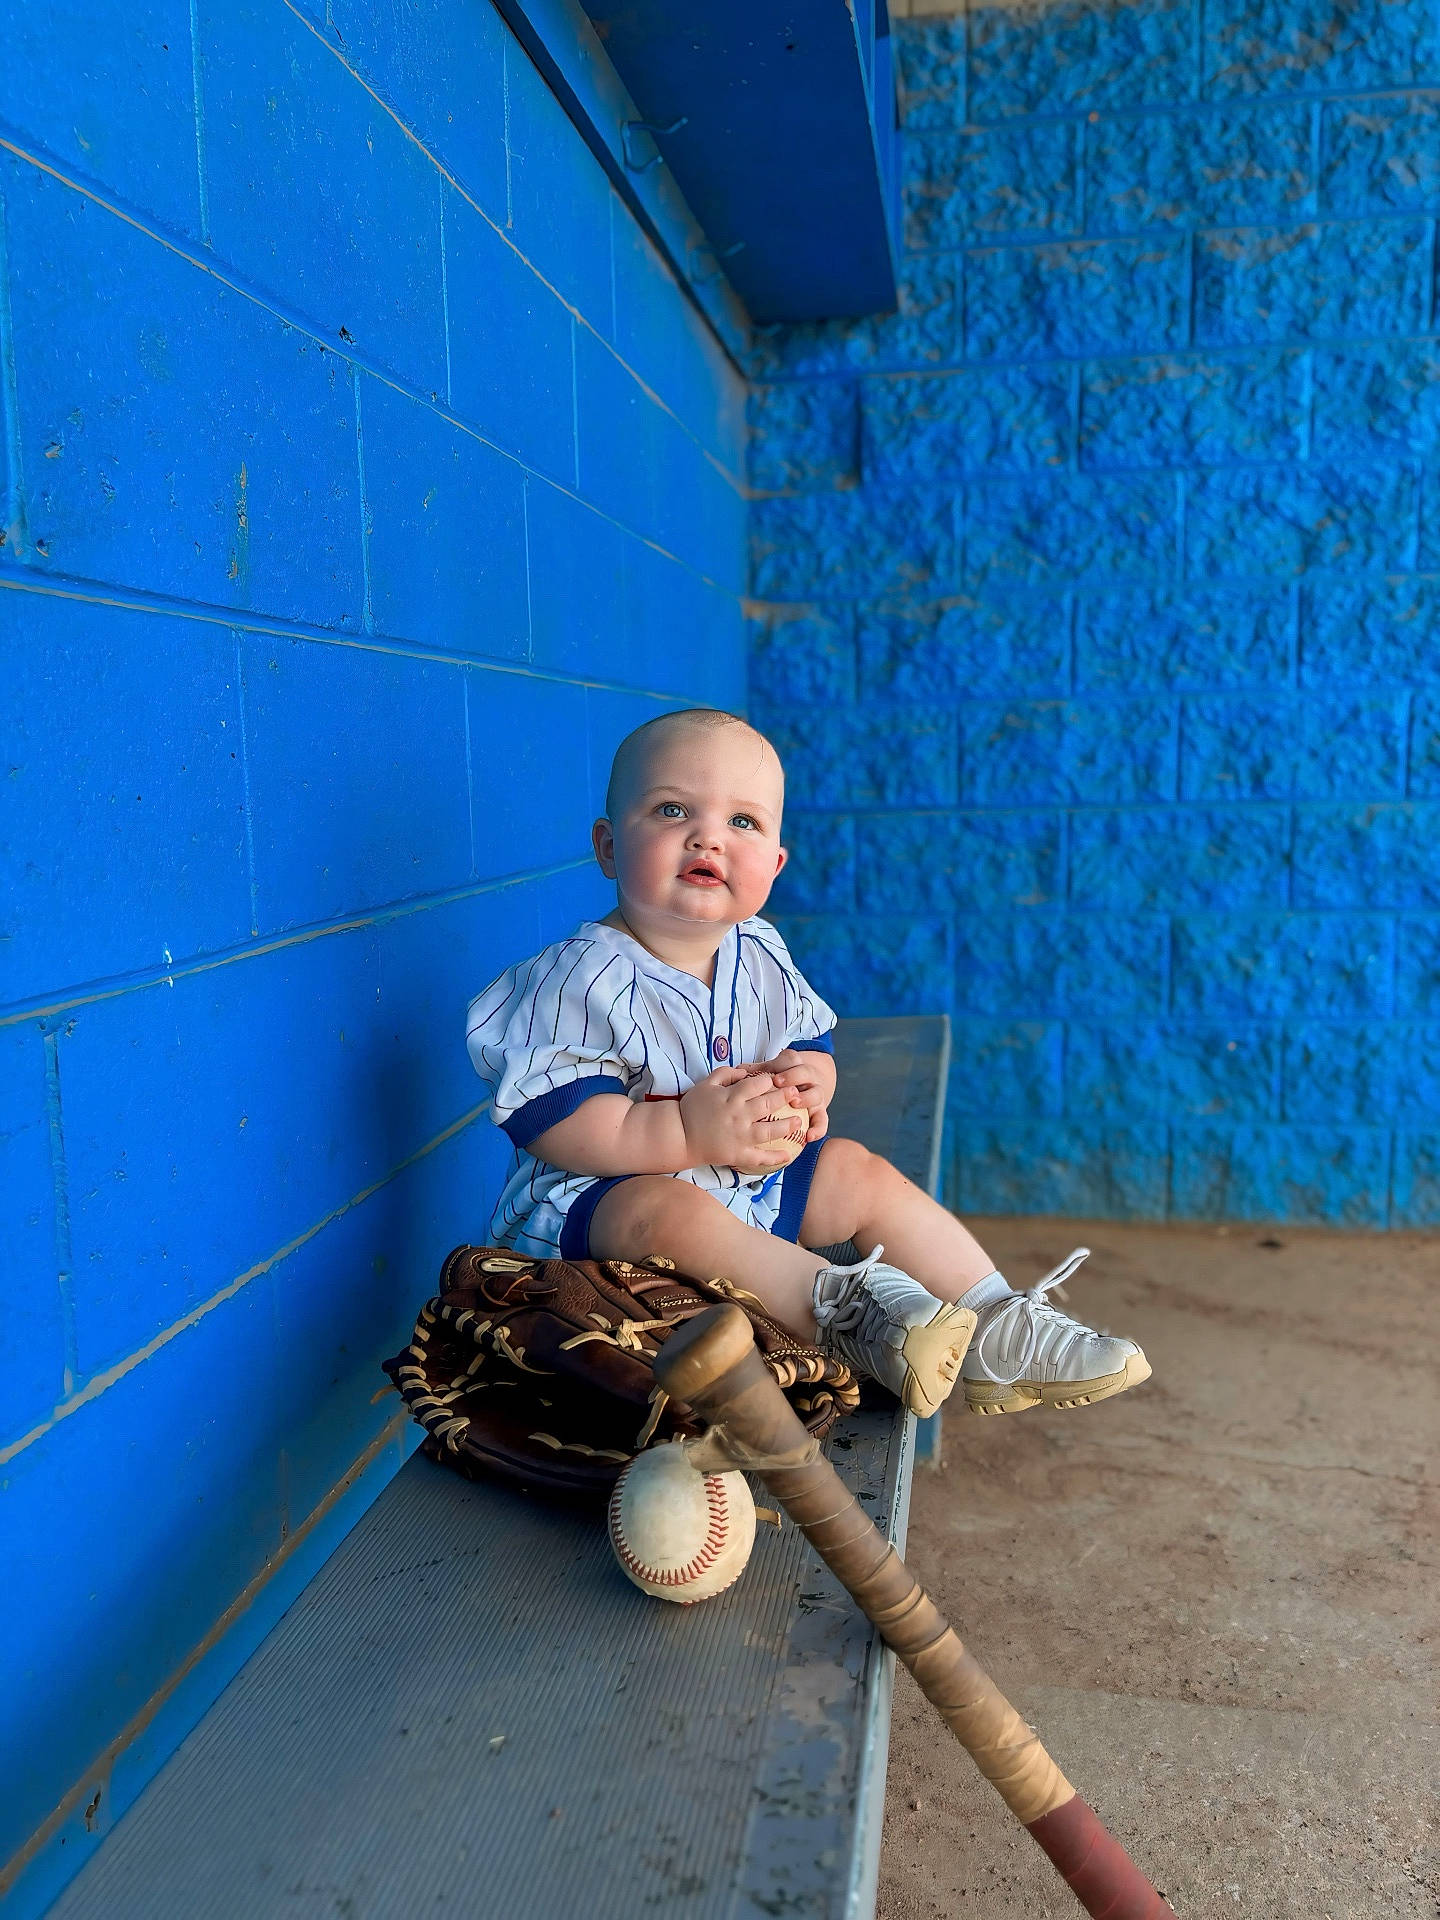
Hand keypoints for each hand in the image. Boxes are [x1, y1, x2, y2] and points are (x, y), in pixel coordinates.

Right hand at [679, 1067, 808, 1173]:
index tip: (778, 1080)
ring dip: (787, 1126)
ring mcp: (740, 1136)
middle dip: (785, 1097)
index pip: (757, 1084)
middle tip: (797, 1094)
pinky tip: (789, 1155)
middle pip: (768, 1104)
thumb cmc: (692, 1108)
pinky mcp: (738, 1154)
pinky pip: (760, 1157)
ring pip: (770, 1131)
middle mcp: (738, 1115)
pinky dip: (775, 1157)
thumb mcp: (705, 1084)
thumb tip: (746, 1071)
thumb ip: (726, 1074)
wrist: (679, 1136)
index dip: (770, 1080)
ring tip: (799, 1122)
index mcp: (730, 1097)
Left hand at [749, 1049, 835, 1143]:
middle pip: (806, 1073)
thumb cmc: (780, 1078)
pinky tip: (809, 1137)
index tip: (774, 1078)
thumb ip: (756, 1071)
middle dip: (795, 1077)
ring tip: (796, 1104)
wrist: (805, 1082)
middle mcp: (808, 1077)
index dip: (783, 1066)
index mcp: (794, 1064)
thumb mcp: (769, 1071)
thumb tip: (738, 1071)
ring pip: (817, 1094)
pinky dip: (818, 1128)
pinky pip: (822, 1120)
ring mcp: (816, 1093)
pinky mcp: (820, 1111)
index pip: (791, 1059)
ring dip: (807, 1098)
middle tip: (780, 1085)